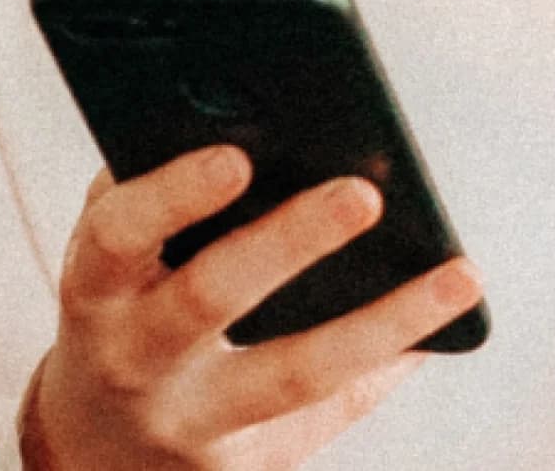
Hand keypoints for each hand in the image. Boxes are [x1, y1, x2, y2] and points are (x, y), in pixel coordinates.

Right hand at [28, 147, 482, 470]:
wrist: (99, 448)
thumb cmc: (126, 308)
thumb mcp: (119, 255)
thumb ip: (165, 192)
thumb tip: (273, 119)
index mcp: (96, 286)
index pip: (118, 234)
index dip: (174, 195)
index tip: (238, 157)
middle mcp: (134, 357)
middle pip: (209, 299)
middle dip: (289, 243)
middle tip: (363, 195)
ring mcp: (192, 419)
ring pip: (295, 373)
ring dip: (384, 321)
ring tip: (459, 275)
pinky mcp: (249, 461)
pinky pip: (335, 409)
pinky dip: (393, 359)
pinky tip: (447, 325)